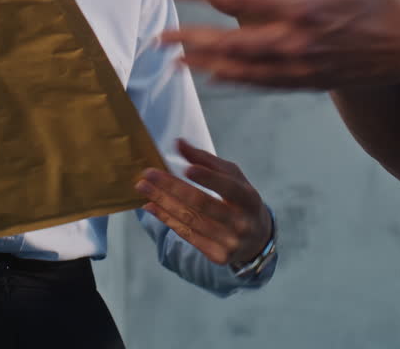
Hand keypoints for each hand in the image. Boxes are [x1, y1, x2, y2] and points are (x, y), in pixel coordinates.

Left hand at [136, 139, 272, 265]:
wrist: (256, 239)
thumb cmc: (240, 199)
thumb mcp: (232, 177)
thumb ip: (206, 160)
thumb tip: (179, 143)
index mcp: (249, 198)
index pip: (227, 187)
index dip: (208, 178)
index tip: (186, 168)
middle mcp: (241, 222)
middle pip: (202, 204)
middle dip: (172, 187)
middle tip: (148, 174)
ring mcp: (229, 241)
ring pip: (189, 220)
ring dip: (162, 202)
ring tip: (143, 188)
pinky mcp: (217, 255)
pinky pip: (186, 234)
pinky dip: (166, 219)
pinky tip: (151, 206)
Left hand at [162, 0, 399, 88]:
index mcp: (300, 7)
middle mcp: (295, 43)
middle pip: (227, 43)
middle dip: (189, 40)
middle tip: (160, 40)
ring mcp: (302, 68)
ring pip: (241, 71)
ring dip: (206, 65)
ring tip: (179, 62)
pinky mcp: (312, 83)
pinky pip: (265, 85)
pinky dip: (237, 81)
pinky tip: (221, 77)